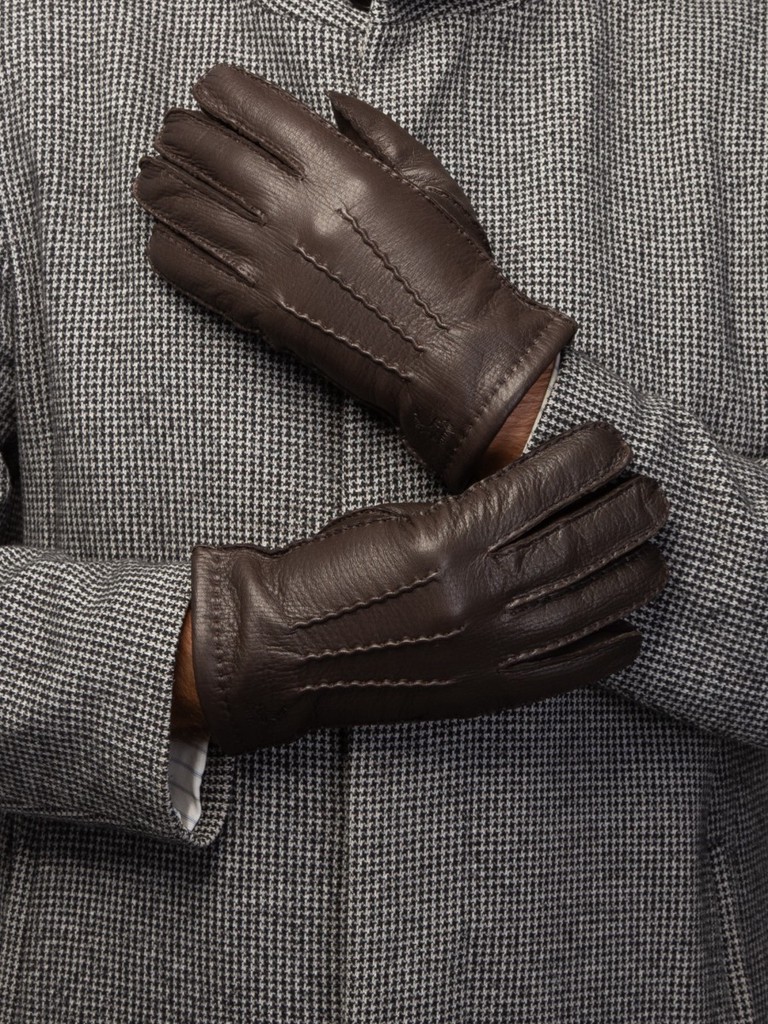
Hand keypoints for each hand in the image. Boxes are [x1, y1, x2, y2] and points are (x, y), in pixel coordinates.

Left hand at [133, 64, 575, 489]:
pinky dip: (167, 251)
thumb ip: (378, 132)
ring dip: (161, 186)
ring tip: (148, 176)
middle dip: (181, 135)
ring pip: (189, 210)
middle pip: (210, 154)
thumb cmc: (457, 273)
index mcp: (339, 169)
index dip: (219, 92)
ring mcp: (272, 265)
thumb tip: (330, 101)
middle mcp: (295, 210)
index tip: (205, 90)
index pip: (253, 109)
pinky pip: (194, 274)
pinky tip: (157, 236)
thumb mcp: (434, 184)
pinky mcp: (264, 314)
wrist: (458, 359)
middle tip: (168, 132)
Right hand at [188, 423, 667, 752]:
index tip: (616, 443)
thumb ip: (470, 512)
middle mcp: (482, 592)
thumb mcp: (398, 518)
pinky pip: (570, 669)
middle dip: (632, 509)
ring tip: (653, 549)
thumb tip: (538, 499)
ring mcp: (492, 646)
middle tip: (653, 493)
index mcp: (453, 538)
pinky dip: (609, 648)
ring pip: (593, 602)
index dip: (592, 458)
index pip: (548, 486)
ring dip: (635, 572)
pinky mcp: (491, 689)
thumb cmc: (332, 571)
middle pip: (585, 541)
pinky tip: (630, 628)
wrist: (286, 647)